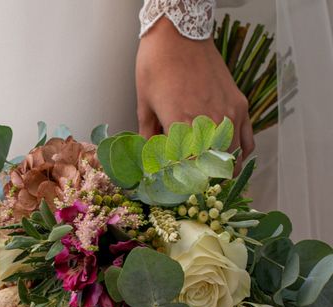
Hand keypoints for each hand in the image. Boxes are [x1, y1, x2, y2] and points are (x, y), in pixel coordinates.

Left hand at [136, 17, 253, 169]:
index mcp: (182, 125)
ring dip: (221, 170)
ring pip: (232, 158)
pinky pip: (246, 140)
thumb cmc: (156, 66)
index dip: (182, 183)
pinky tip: (226, 158)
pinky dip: (238, 153)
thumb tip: (149, 158)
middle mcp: (210, 122)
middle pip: (213, 169)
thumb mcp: (144, 105)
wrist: (179, 34)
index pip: (187, 169)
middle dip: (202, 181)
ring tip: (207, 175)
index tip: (175, 188)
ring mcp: (229, 114)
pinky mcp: (240, 104)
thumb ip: (149, 137)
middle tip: (190, 184)